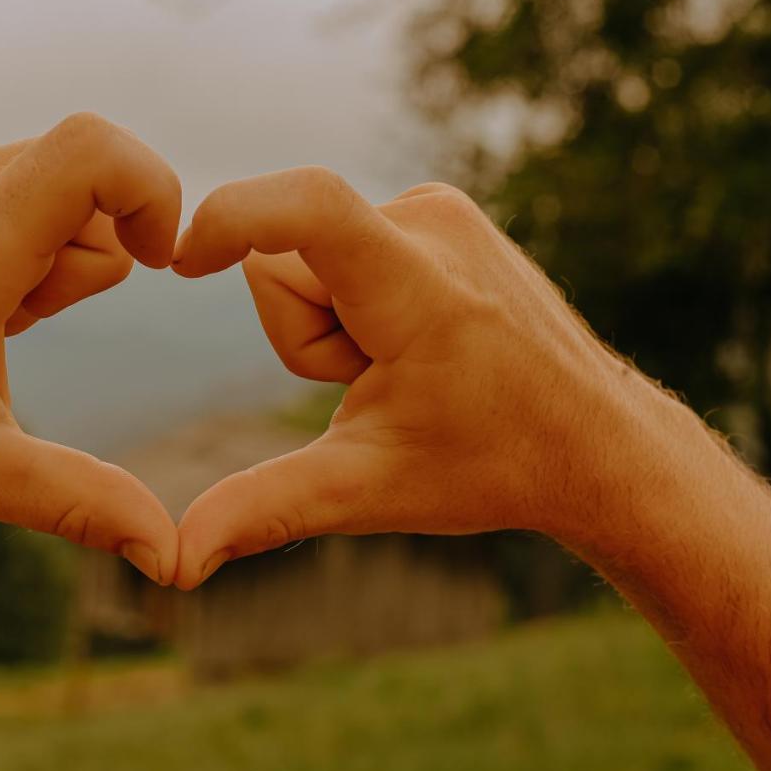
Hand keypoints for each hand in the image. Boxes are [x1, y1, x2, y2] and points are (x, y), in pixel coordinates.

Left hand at [0, 113, 181, 581]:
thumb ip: (83, 503)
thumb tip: (169, 557)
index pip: (96, 149)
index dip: (156, 193)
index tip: (160, 265)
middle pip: (84, 180)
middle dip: (93, 253)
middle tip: (22, 326)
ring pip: (43, 182)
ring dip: (45, 250)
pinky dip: (4, 237)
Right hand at [170, 168, 645, 588]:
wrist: (596, 444)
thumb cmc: (491, 468)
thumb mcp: (366, 489)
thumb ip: (262, 508)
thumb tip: (174, 564)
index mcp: (419, 288)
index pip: (307, 206)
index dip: (230, 217)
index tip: (178, 261)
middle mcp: (433, 222)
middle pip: (285, 261)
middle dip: (303, 334)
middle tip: (374, 383)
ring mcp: (441, 209)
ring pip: (312, 253)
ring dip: (332, 319)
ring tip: (403, 366)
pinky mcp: (442, 211)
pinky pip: (347, 241)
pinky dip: (357, 296)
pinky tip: (415, 342)